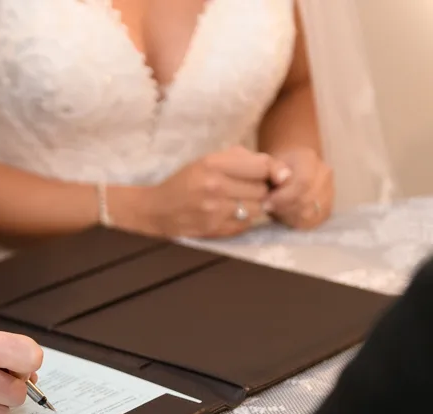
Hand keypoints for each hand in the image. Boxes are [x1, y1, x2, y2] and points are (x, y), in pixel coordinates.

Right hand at [131, 146, 276, 237]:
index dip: (271, 171)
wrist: (157, 210)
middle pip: (262, 189)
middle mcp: (216, 187)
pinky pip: (247, 224)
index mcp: (213, 164)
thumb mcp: (208, 160)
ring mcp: (216, 211)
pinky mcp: (216, 229)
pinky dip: (244, 219)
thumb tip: (281, 172)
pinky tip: (230, 214)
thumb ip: (243, 159)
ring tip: (237, 201)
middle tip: (244, 189)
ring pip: (258, 208)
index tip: (272, 175)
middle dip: (258, 188)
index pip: (262, 167)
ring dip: (253, 205)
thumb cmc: (185, 181)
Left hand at [264, 147, 333, 228]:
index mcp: (310, 160)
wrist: (290, 169)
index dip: (283, 197)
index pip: (303, 183)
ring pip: (311, 213)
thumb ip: (274, 170)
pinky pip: (313, 221)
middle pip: (307, 200)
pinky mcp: (327, 208)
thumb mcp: (269, 165)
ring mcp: (329, 191)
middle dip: (284, 208)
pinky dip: (297, 222)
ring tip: (276, 211)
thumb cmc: (276, 168)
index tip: (266, 203)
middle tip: (268, 209)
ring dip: (289, 216)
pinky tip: (285, 217)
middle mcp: (324, 175)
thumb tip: (281, 180)